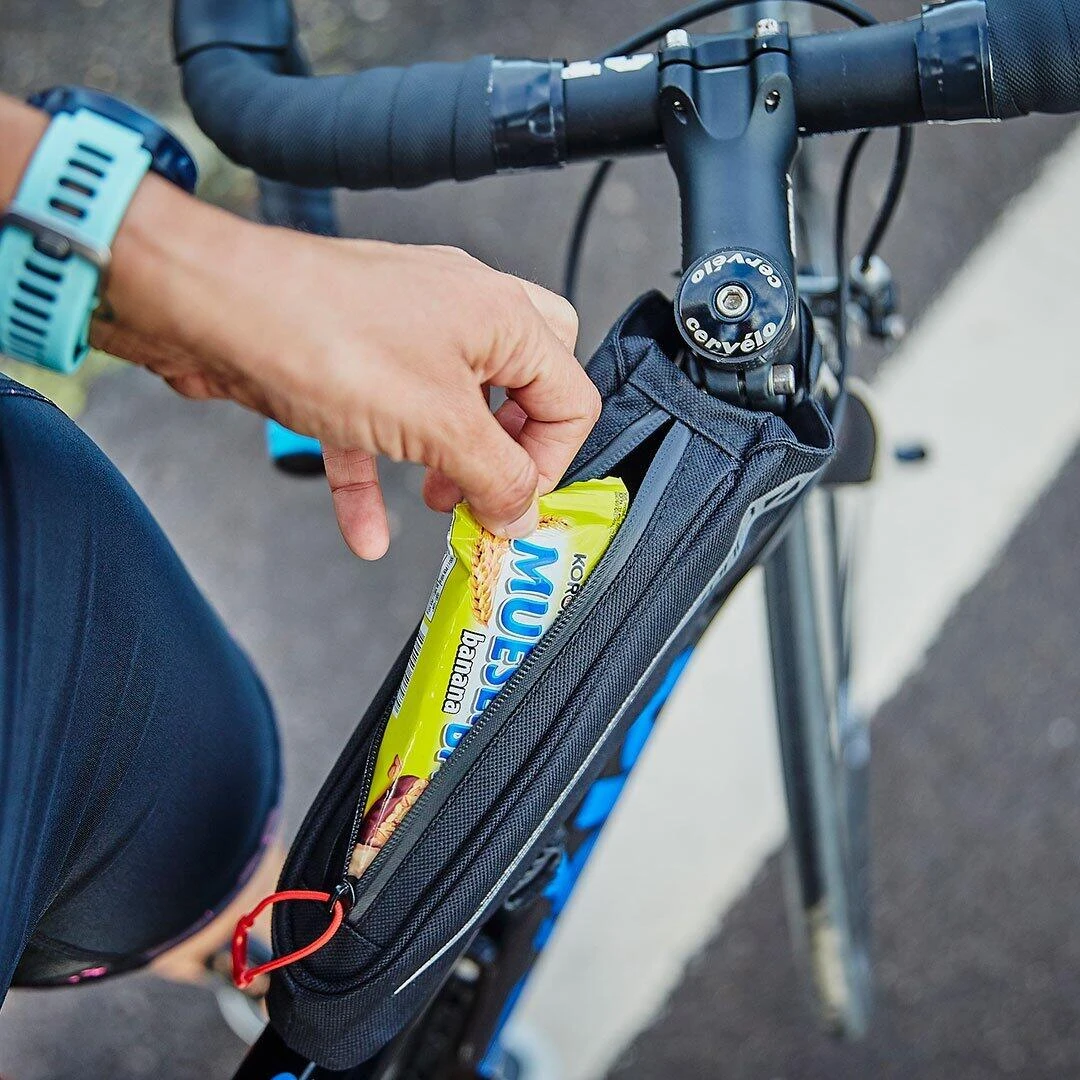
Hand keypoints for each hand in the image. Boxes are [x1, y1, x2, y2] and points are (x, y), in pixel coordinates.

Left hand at [92, 175, 599, 558]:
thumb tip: (525, 511)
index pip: (569, 395)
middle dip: (508, 454)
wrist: (209, 309)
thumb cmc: (322, 333)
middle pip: (521, 391)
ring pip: (450, 411)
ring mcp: (404, 333)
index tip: (516, 507)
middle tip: (491, 489)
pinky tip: (366, 531)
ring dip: (448, 468)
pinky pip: (383, 426)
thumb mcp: (437, 424)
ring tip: (438, 508)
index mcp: (501, 317)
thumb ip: (496, 475)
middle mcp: (459, 316)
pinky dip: (378, 478)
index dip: (551, 462)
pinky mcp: (352, 361)